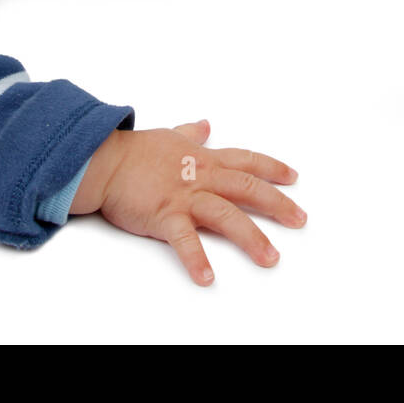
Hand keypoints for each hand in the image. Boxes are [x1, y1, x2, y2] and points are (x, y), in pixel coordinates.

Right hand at [70, 120, 305, 285]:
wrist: (103, 161)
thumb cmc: (133, 151)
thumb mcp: (168, 136)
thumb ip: (190, 134)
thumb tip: (205, 124)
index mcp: (203, 159)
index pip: (246, 161)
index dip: (272, 169)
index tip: (294, 177)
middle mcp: (201, 177)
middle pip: (248, 189)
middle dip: (278, 204)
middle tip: (300, 220)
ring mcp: (185, 196)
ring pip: (227, 216)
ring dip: (252, 238)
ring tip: (271, 258)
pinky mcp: (165, 215)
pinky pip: (185, 240)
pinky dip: (197, 259)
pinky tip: (208, 278)